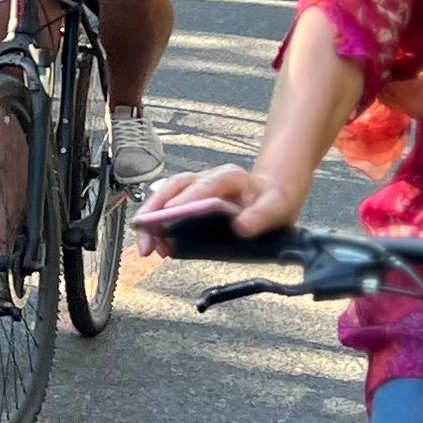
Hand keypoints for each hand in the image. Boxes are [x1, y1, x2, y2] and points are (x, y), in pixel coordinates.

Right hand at [136, 160, 297, 257]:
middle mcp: (207, 179)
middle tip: (147, 236)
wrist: (270, 197)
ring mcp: (195, 189)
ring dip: (150, 218)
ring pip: (165, 196)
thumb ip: (261, 216)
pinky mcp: (189, 201)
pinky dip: (157, 226)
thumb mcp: (276, 208)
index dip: (186, 198)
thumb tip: (241, 226)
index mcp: (229, 177)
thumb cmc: (271, 202)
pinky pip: (167, 208)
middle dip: (156, 210)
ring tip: (146, 246)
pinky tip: (156, 245)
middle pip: (175, 187)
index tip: (170, 213)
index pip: (205, 184)